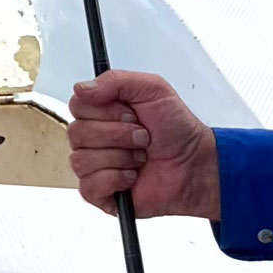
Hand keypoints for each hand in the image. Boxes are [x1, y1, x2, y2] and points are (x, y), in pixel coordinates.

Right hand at [67, 69, 220, 218]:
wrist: (195, 164)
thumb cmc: (177, 130)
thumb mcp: (153, 89)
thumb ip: (114, 80)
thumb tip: (82, 88)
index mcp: (102, 112)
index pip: (77, 105)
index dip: (105, 110)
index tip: (130, 113)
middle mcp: (94, 138)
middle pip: (77, 133)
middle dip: (118, 135)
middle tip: (142, 137)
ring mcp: (95, 166)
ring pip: (81, 160)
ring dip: (120, 158)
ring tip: (140, 157)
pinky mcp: (99, 192)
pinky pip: (88, 186)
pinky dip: (116, 179)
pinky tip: (132, 176)